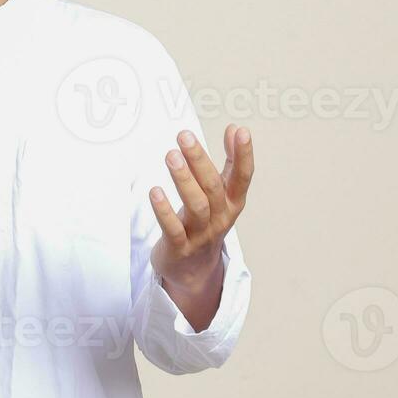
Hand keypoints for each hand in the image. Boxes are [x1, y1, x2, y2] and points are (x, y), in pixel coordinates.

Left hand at [149, 124, 254, 292]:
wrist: (193, 269)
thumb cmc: (206, 221)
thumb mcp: (222, 194)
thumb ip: (230, 162)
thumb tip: (236, 128)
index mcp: (233, 203)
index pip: (242, 177)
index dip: (243, 155)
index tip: (241, 131)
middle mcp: (220, 218)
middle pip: (213, 187)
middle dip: (200, 160)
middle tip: (184, 136)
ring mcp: (201, 234)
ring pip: (196, 206)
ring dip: (183, 180)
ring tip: (171, 156)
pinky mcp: (179, 248)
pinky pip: (173, 229)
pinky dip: (164, 211)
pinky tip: (154, 192)